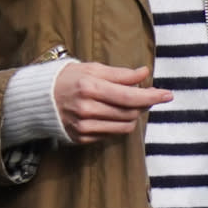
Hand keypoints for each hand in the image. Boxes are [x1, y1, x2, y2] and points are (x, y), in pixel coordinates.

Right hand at [54, 63, 171, 143]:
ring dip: (132, 116)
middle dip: (143, 105)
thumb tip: (144, 73)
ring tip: (127, 104)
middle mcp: (87, 110)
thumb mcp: (93, 69)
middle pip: (130, 113)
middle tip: (146, 96)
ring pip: (124, 127)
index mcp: (90, 88)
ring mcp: (84, 127)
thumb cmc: (69, 78)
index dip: (151, 97)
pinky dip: (118, 124)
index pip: (129, 97)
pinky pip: (112, 134)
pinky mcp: (82, 138)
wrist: (40, 99)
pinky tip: (111, 113)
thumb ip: (120, 74)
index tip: (167, 95)